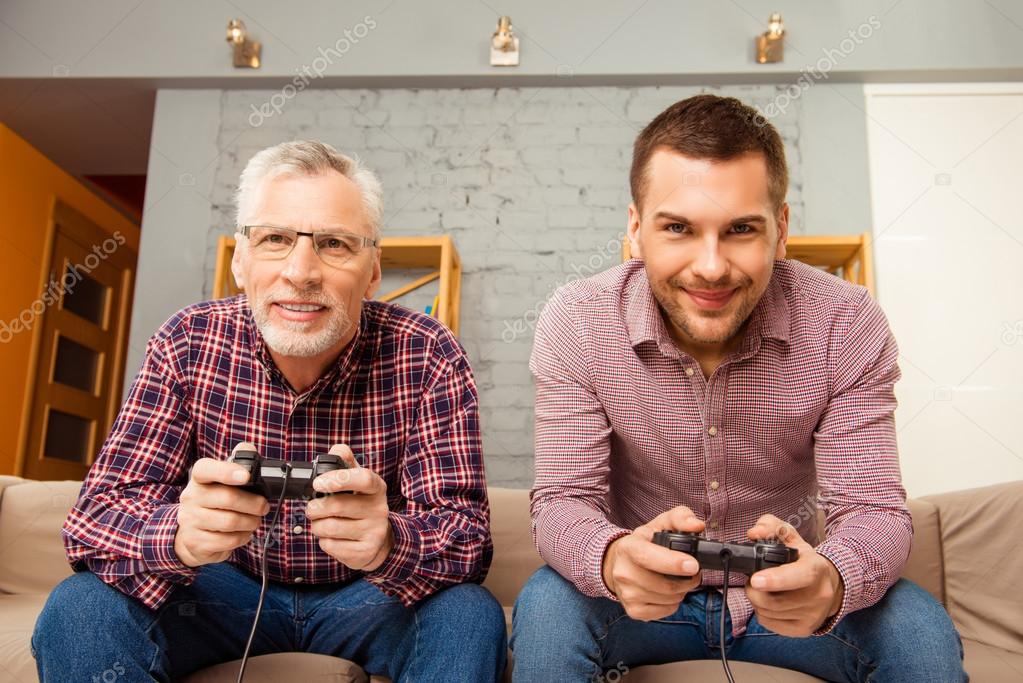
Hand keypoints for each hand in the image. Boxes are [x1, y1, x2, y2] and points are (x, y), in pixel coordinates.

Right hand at [174, 451, 269, 567]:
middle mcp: (191, 497)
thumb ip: (239, 462)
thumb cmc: (216, 502)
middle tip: (264, 507)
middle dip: (254, 504)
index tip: (246, 476)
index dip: (227, 471)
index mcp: (199, 478)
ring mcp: (190, 520)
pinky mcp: (195, 541)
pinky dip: (242, 538)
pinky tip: (243, 533)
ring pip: (230, 521)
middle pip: (228, 498)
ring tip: (254, 521)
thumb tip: (248, 449)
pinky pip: (227, 540)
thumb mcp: (224, 481)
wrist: (192, 535)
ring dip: (251, 522)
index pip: (206, 469)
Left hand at [306, 445, 393, 571]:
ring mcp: (374, 532)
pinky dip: (324, 541)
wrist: (379, 540)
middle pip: (337, 506)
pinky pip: (331, 545)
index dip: (339, 479)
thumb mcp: (357, 482)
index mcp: (376, 488)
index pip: (363, 478)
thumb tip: (337, 449)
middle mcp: (379, 509)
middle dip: (315, 508)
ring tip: (322, 523)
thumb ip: (345, 463)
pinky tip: (334, 538)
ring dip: (317, 526)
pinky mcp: (365, 552)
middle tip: (312, 508)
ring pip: (329, 528)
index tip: (318, 483)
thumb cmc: (360, 505)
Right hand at [601, 505, 705, 620]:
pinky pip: (665, 611)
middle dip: (687, 580)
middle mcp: (623, 572)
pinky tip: (668, 592)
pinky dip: (673, 603)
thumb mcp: (660, 524)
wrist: (618, 563)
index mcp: (629, 547)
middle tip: (693, 571)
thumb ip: (680, 518)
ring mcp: (627, 594)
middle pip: (664, 584)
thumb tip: (697, 525)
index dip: (673, 563)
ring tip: (679, 580)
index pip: (648, 557)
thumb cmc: (644, 543)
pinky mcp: (633, 611)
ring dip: (682, 591)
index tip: (693, 565)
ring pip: (668, 599)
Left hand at [744, 514, 844, 636]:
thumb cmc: (803, 559)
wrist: (829, 584)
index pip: (798, 576)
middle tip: (753, 579)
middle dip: (753, 589)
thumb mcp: (790, 537)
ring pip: (768, 613)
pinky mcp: (804, 630)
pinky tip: (769, 602)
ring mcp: (812, 616)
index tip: (756, 580)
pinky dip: (762, 612)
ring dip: (756, 600)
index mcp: (816, 569)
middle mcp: (819, 595)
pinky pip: (769, 623)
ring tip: (762, 589)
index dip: (775, 579)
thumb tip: (753, 533)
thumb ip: (770, 526)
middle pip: (774, 601)